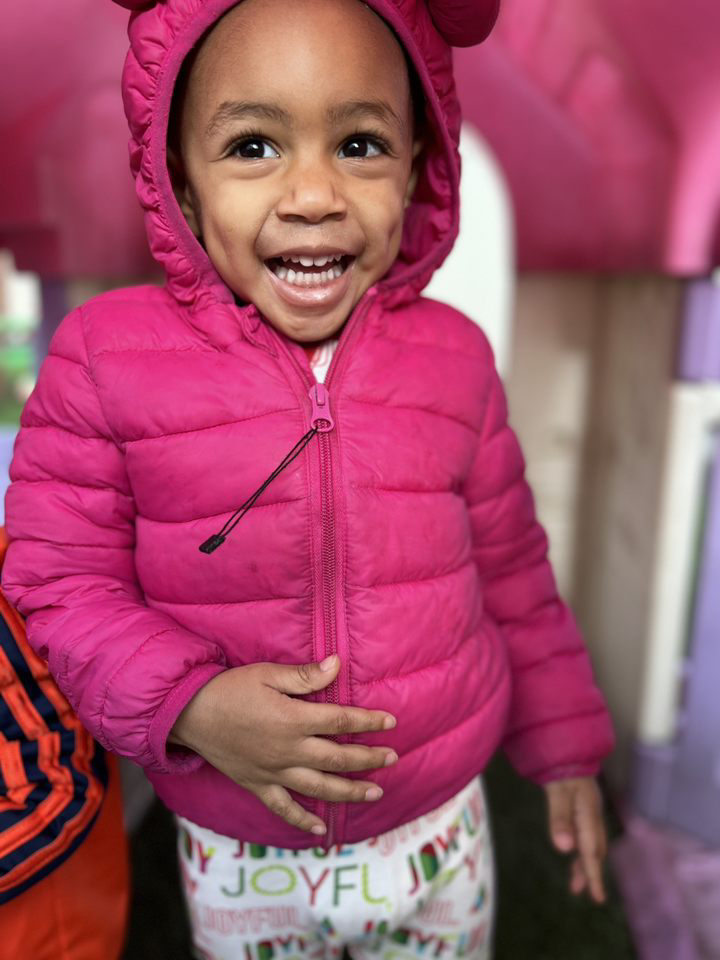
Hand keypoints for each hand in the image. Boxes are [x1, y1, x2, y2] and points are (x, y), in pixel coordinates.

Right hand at [169, 655, 396, 835]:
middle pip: (338, 758)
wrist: (189, 714)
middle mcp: (288, 751)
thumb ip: (305, 676)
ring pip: (320, 787)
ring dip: (350, 791)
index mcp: (293, 720)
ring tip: (375, 791)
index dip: (368, 721)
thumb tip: (337, 665)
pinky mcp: (257, 785)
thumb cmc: (230, 688)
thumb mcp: (267, 674)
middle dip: (369, 758)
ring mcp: (273, 773)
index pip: (341, 720)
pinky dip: (304, 821)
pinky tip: (322, 830)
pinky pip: (284, 809)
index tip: (390, 722)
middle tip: (392, 758)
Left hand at [544, 776, 607, 902]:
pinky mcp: (585, 807)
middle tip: (581, 892)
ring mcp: (591, 811)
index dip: (593, 874)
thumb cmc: (562, 768)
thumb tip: (564, 849)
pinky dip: (582, 848)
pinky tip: (574, 853)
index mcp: (588, 813)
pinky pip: (587, 834)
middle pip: (595, 850)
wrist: (569, 748)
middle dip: (590, 871)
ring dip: (585, 862)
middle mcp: (594, 815)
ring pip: (592, 843)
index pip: (590, 850)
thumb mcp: (556, 790)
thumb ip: (559, 818)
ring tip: (575, 882)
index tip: (596, 897)